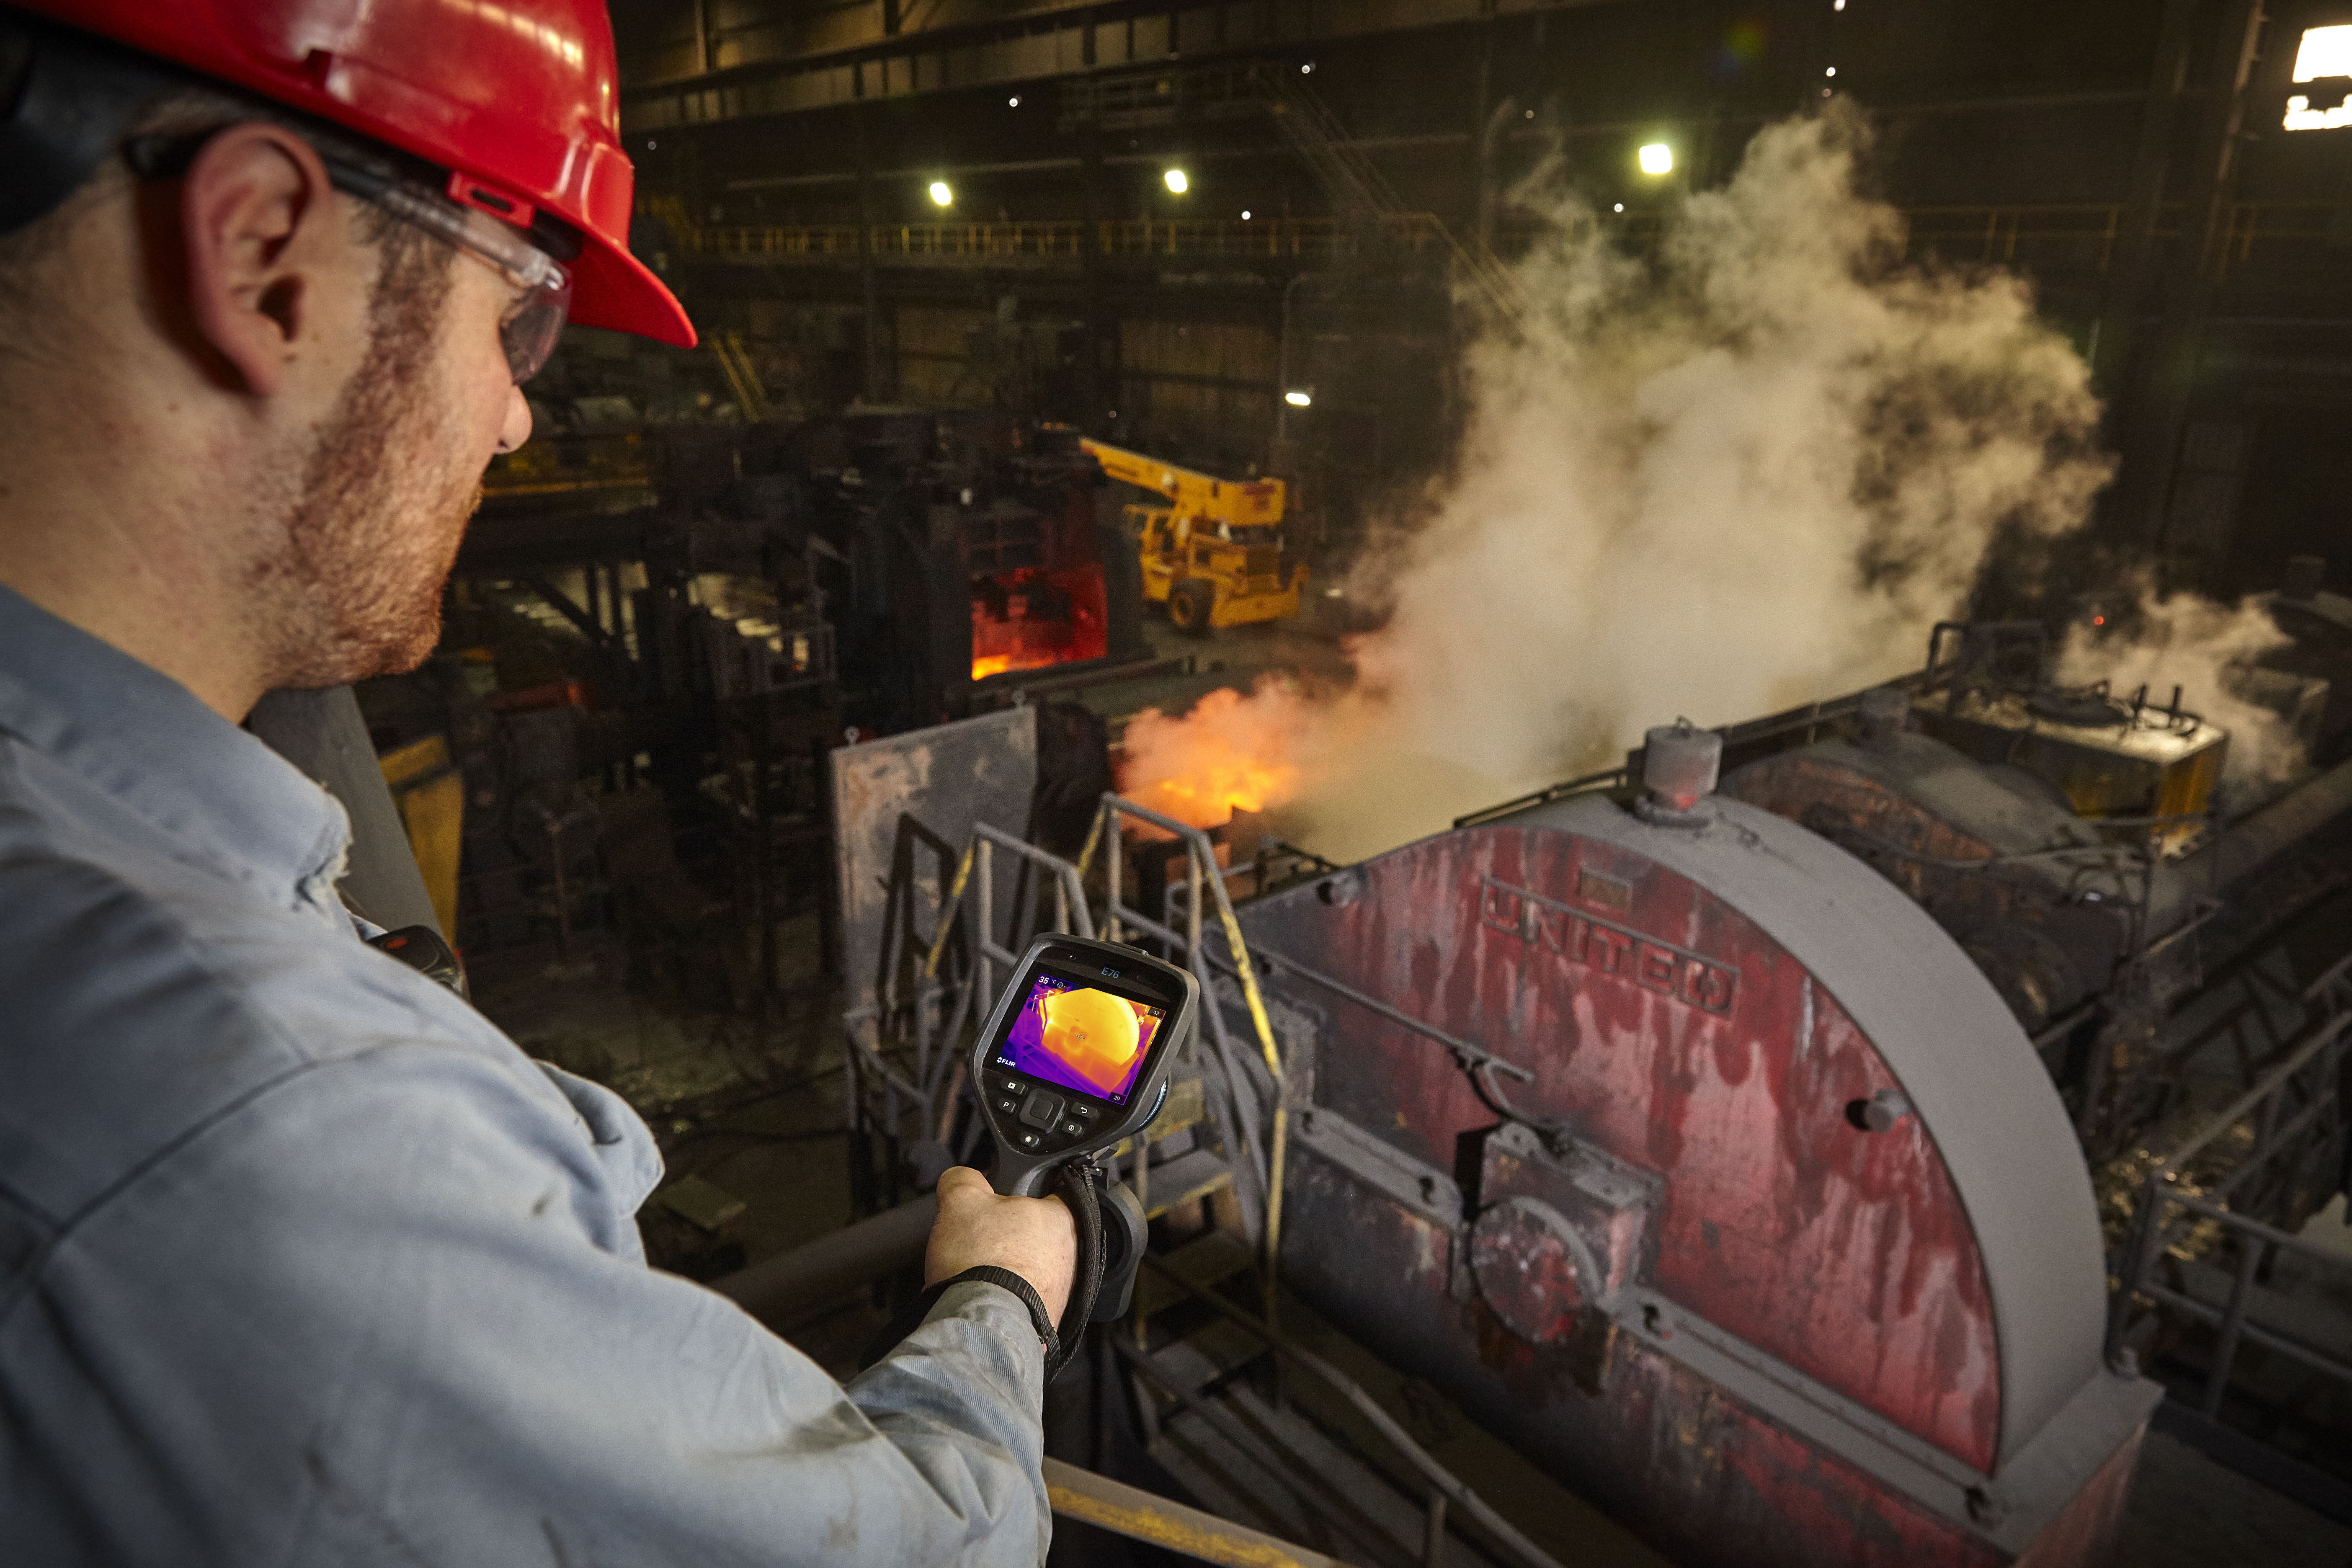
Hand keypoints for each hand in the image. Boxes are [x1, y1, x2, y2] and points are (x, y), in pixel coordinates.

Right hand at [924, 1166, 1076, 1322]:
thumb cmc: (982, 1263)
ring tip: (976, 1273)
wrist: (982, 1327)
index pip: (1051, 1192)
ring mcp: (1063, 1293)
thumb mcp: (960, 1200)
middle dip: (1007, 1237)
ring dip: (1004, 1270)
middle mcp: (1072, 1257)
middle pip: (1036, 1234)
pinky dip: (1003, 1299)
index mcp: (1061, 1218)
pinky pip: (1024, 1302)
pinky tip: (982, 1298)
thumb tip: (960, 1178)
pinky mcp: (1048, 1323)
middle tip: (980, 1242)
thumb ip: (963, 1180)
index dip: (1021, 1194)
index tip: (1002, 1202)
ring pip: (1029, 1270)